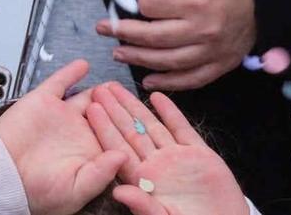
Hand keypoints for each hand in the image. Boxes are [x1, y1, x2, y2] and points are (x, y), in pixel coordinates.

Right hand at [0, 60, 126, 214]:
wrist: (2, 173)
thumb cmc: (38, 191)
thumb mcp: (77, 189)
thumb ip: (101, 173)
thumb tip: (123, 155)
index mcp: (91, 155)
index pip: (117, 138)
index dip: (130, 128)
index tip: (145, 120)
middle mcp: (80, 134)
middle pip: (107, 115)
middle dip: (120, 106)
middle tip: (133, 96)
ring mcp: (63, 116)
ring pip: (88, 97)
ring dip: (102, 90)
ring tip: (115, 84)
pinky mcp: (44, 101)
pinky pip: (61, 83)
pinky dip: (72, 72)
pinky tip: (83, 65)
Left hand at [86, 84, 251, 214]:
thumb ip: (142, 205)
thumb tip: (117, 193)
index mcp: (143, 179)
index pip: (118, 148)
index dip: (104, 128)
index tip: (90, 107)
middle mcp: (156, 164)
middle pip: (131, 132)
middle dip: (114, 110)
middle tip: (99, 88)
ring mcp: (177, 157)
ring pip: (152, 126)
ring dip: (135, 106)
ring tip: (118, 87)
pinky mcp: (199, 154)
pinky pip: (181, 129)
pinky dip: (170, 112)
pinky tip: (156, 97)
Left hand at [100, 0, 257, 91]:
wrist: (260, 0)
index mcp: (193, 0)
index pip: (149, 5)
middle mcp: (203, 29)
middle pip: (153, 37)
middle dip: (123, 34)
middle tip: (102, 30)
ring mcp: (212, 51)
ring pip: (168, 61)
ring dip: (138, 60)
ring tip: (118, 53)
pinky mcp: (220, 65)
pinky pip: (191, 79)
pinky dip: (168, 83)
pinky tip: (148, 81)